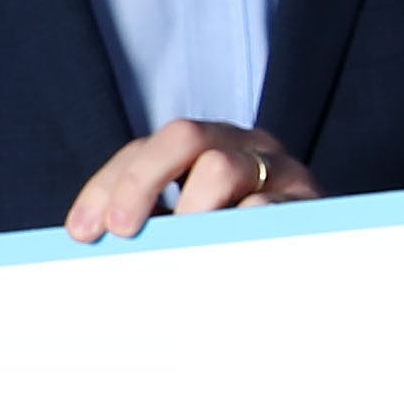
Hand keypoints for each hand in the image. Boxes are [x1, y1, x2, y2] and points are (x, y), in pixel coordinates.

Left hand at [65, 119, 317, 240]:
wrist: (319, 268)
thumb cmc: (238, 250)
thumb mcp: (188, 232)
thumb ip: (150, 226)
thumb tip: (92, 242)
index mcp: (204, 147)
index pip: (145, 149)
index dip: (108, 186)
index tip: (84, 232)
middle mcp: (242, 145)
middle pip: (184, 135)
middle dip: (141, 182)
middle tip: (123, 231)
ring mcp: (278, 168)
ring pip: (220, 167)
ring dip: (188, 212)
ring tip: (178, 250)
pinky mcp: (307, 200)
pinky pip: (263, 207)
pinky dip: (234, 230)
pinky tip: (218, 258)